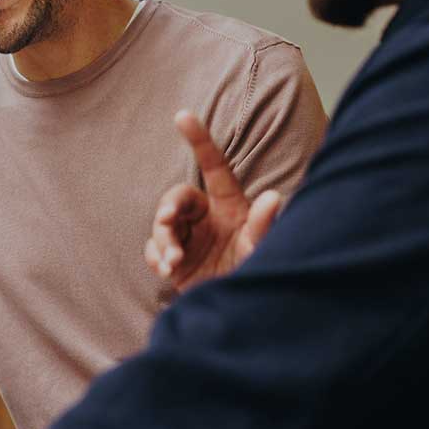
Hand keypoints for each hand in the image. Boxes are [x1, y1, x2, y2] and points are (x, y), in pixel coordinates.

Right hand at [144, 109, 283, 290]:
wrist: (239, 312)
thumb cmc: (257, 273)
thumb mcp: (261, 249)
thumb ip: (264, 225)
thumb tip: (274, 197)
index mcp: (229, 205)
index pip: (213, 166)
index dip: (199, 139)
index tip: (182, 115)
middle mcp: (206, 217)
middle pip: (178, 197)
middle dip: (169, 206)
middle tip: (168, 221)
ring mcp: (188, 238)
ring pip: (161, 224)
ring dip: (163, 239)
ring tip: (174, 261)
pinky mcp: (174, 260)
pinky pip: (153, 249)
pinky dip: (156, 257)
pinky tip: (167, 270)